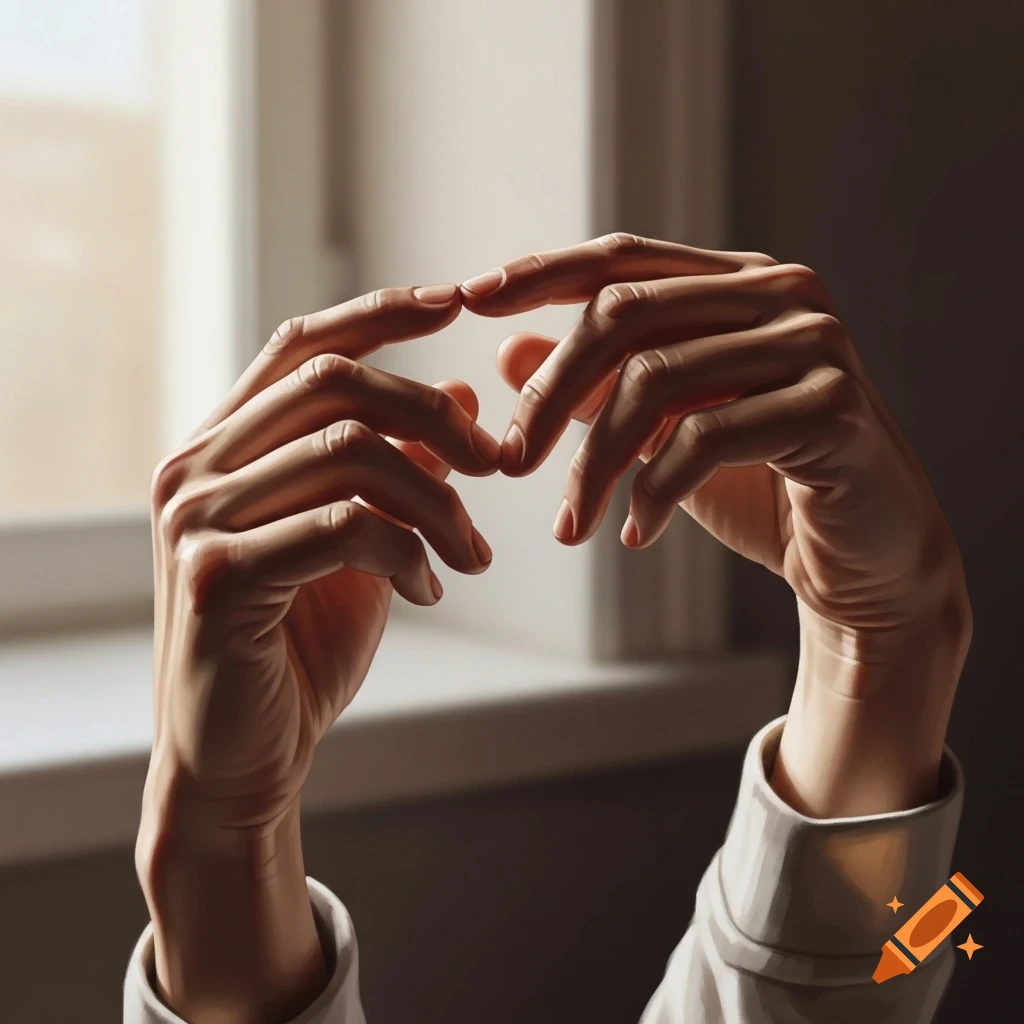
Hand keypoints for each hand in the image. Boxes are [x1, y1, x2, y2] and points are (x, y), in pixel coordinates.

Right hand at [138, 282, 499, 1021]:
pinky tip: (429, 589)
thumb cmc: (299, 649)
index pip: (302, 347)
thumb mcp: (363, 546)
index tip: (456, 301)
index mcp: (222, 447)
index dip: (380, 314)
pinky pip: (344, 525)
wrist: (245, 758)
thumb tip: (463, 396)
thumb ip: (398, 471)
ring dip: (436, 500)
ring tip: (472, 553)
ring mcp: (195, 519)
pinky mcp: (214, 575)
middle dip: (433, 415)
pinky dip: (408, 551)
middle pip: (334, 386)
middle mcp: (194, 468)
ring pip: (349, 451)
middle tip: (494, 465)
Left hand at [461, 233, 971, 815]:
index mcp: (738, 284)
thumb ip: (594, 387)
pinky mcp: (831, 406)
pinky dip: (655, 491)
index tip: (470, 296)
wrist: (863, 555)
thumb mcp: (662, 431)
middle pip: (625, 315)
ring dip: (595, 463)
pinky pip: (706, 438)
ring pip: (656, 381)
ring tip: (570, 524)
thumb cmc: (760, 486)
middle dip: (549, 393)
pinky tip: (635, 534)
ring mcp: (813, 345)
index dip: (543, 272)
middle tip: (505, 461)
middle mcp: (780, 296)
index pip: (623, 260)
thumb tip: (505, 353)